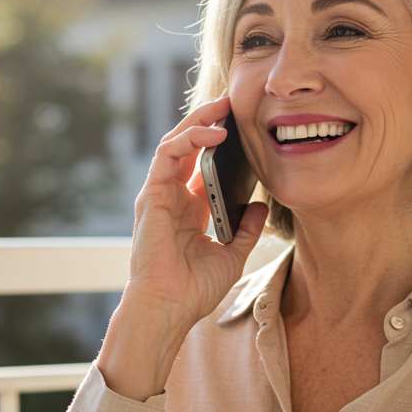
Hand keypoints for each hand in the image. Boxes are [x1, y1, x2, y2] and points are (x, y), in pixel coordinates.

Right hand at [126, 95, 267, 327]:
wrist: (169, 308)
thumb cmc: (194, 289)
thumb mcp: (232, 255)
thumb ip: (245, 229)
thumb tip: (260, 206)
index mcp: (189, 210)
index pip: (202, 165)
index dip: (220, 145)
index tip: (244, 129)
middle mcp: (172, 198)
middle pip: (188, 147)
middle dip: (208, 121)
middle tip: (233, 103)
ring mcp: (160, 195)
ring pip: (175, 143)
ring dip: (198, 121)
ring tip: (224, 107)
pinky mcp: (151, 195)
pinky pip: (167, 154)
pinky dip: (189, 139)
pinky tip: (215, 134)